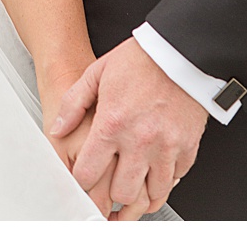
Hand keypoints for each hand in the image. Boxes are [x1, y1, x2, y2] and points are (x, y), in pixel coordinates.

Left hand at [48, 36, 207, 219]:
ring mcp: (166, 145)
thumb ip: (73, 104)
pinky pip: (177, 177)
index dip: (83, 182)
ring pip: (153, 194)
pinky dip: (167, 181)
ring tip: (136, 197)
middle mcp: (139, 140)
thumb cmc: (143, 58)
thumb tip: (59, 129)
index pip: (87, 175)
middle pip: (121, 193)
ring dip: (142, 198)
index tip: (86, 180)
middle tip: (110, 197)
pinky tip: (159, 176)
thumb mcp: (97, 72)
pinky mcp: (188, 144)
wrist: (182, 47)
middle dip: (113, 197)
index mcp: (112, 124)